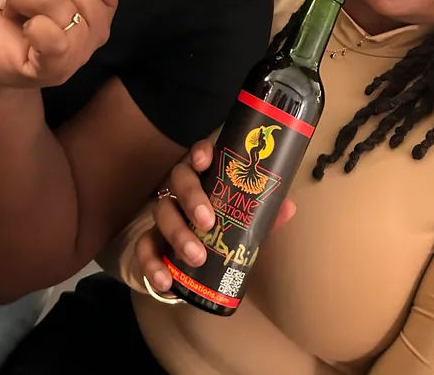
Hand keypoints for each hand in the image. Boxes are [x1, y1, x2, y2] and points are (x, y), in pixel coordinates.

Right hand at [131, 140, 296, 294]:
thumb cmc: (219, 232)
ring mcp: (162, 215)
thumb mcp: (241, 222)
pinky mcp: (147, 242)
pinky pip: (144, 249)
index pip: (199, 156)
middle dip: (192, 197)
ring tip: (197, 256)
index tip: (204, 160)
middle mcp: (180, 191)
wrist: (186, 263)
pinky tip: (166, 280)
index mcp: (204, 178)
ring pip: (162, 212)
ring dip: (179, 234)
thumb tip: (289, 207)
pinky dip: (153, 265)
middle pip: (179, 179)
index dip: (200, 153)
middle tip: (208, 220)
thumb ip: (262, 215)